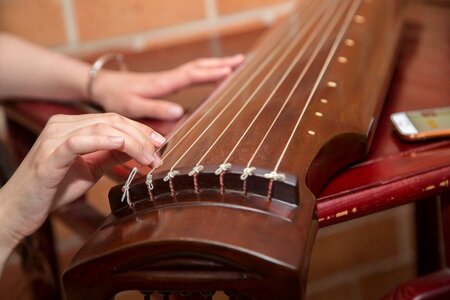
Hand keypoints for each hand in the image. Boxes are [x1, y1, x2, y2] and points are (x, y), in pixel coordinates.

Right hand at [0, 113, 162, 246]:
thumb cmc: (54, 188)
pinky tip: (121, 143)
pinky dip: (101, 140)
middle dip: (140, 136)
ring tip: (148, 157)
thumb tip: (140, 147)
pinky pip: (77, 141)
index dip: (140, 129)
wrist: (20, 210)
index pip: (114, 119)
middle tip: (159, 153)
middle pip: (111, 120)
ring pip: (100, 128)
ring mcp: (54, 138)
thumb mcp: (91, 168)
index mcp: (72, 125)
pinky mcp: (49, 156)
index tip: (160, 143)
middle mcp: (62, 125)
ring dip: (130, 141)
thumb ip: (112, 155)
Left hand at [91, 54, 244, 119]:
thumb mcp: (132, 107)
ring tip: (234, 64)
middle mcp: (168, 77)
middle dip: (221, 63)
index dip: (212, 73)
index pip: (192, 75)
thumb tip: (179, 112)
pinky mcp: (166, 81)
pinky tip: (211, 73)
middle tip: (242, 60)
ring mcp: (168, 78)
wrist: (103, 86)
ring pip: (196, 67)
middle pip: (199, 66)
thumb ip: (155, 109)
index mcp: (163, 83)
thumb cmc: (116, 98)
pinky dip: (205, 70)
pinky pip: (190, 72)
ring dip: (215, 64)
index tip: (230, 70)